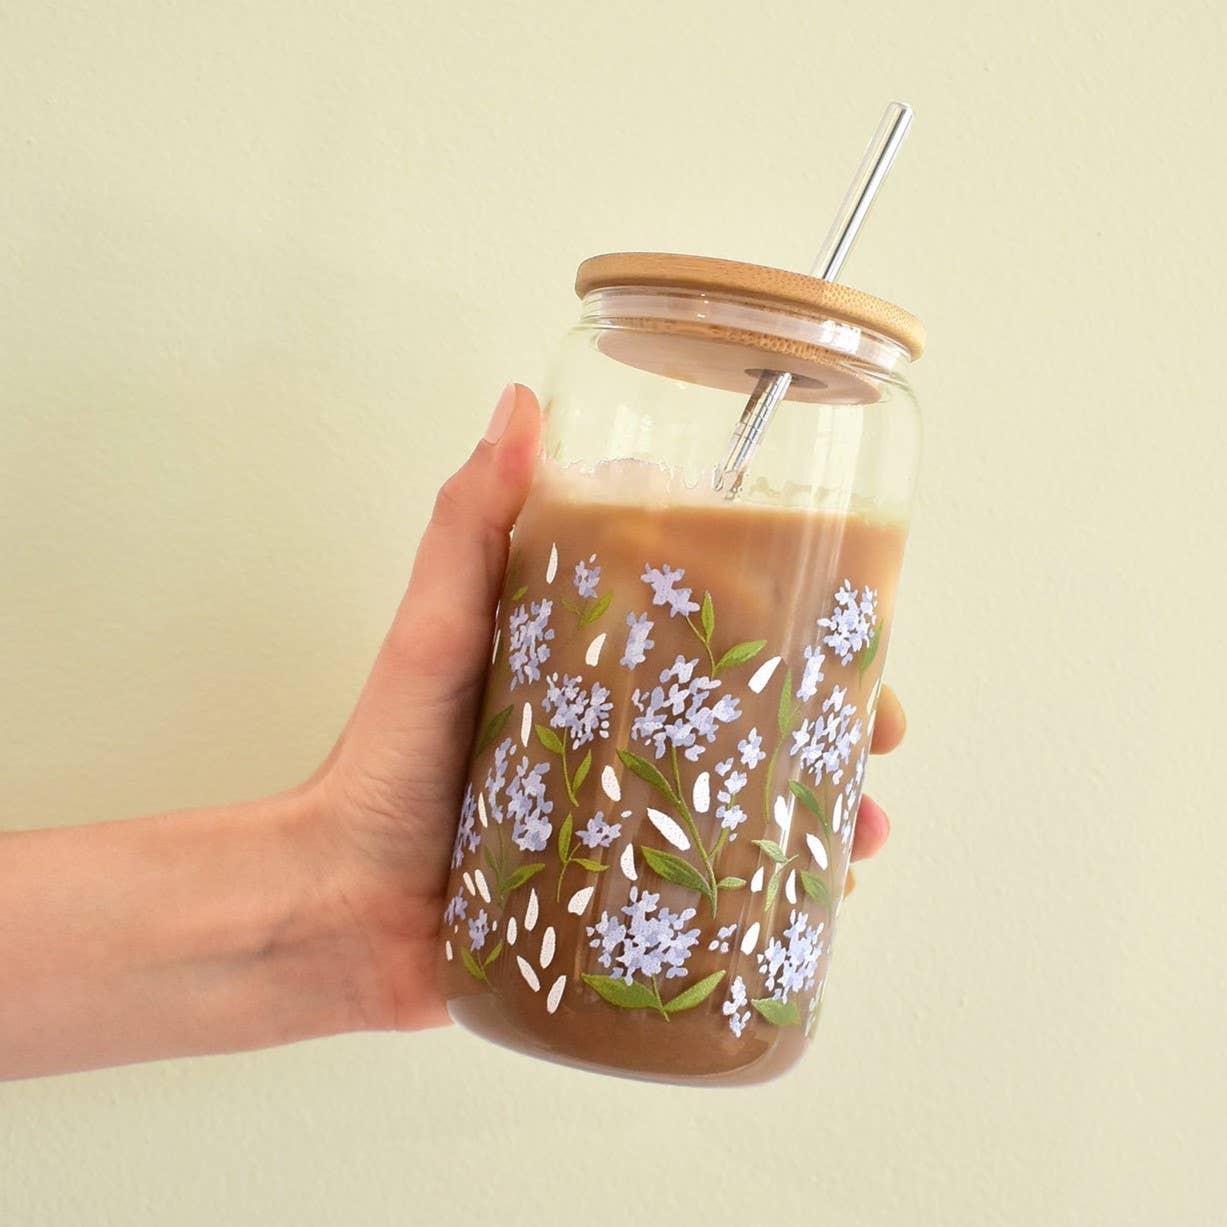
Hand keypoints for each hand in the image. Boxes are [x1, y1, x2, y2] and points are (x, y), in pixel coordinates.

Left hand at [305, 384, 906, 1033]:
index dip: (789, 607)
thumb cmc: (384, 760)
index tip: (842, 604)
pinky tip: (827, 890)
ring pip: (759, 792)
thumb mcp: (436, 630)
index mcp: (595, 661)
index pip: (712, 618)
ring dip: (831, 800)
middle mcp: (626, 729)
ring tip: (870, 823)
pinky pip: (726, 879)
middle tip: (881, 725)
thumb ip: (471, 523)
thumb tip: (520, 402)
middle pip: (757, 706)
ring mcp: (633, 810)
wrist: (344, 907)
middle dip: (837, 711)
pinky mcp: (630, 889)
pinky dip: (786, 882)